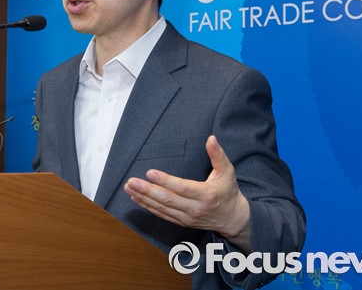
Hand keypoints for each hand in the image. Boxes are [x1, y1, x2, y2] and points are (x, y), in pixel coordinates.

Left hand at [123, 135, 250, 251]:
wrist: (232, 218)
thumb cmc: (228, 191)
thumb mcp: (227, 171)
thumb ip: (218, 155)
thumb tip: (211, 138)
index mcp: (206, 194)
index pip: (182, 188)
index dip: (165, 181)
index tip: (150, 172)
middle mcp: (195, 208)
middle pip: (167, 199)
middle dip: (147, 190)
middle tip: (131, 181)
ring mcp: (187, 217)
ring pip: (162, 208)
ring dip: (143, 198)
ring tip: (129, 187)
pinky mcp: (181, 222)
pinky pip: (162, 215)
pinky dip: (148, 206)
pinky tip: (136, 198)